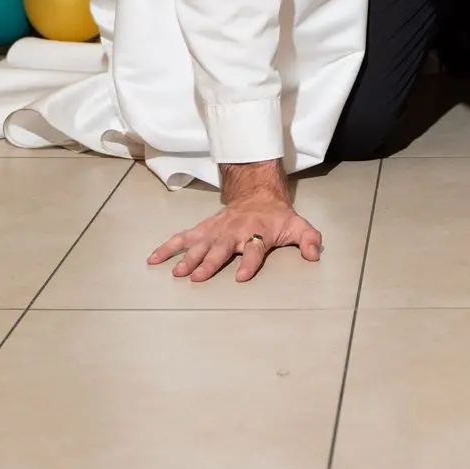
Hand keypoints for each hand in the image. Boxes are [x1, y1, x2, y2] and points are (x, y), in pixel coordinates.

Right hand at [147, 197, 321, 284]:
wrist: (257, 192)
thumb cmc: (276, 216)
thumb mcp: (297, 225)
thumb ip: (308, 239)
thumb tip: (314, 254)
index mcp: (258, 232)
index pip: (255, 250)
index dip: (250, 262)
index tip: (242, 276)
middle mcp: (236, 231)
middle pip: (222, 248)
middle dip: (210, 262)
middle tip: (197, 276)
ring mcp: (217, 230)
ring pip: (200, 243)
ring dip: (189, 257)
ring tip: (177, 272)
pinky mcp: (204, 228)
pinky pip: (184, 237)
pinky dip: (168, 246)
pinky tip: (154, 259)